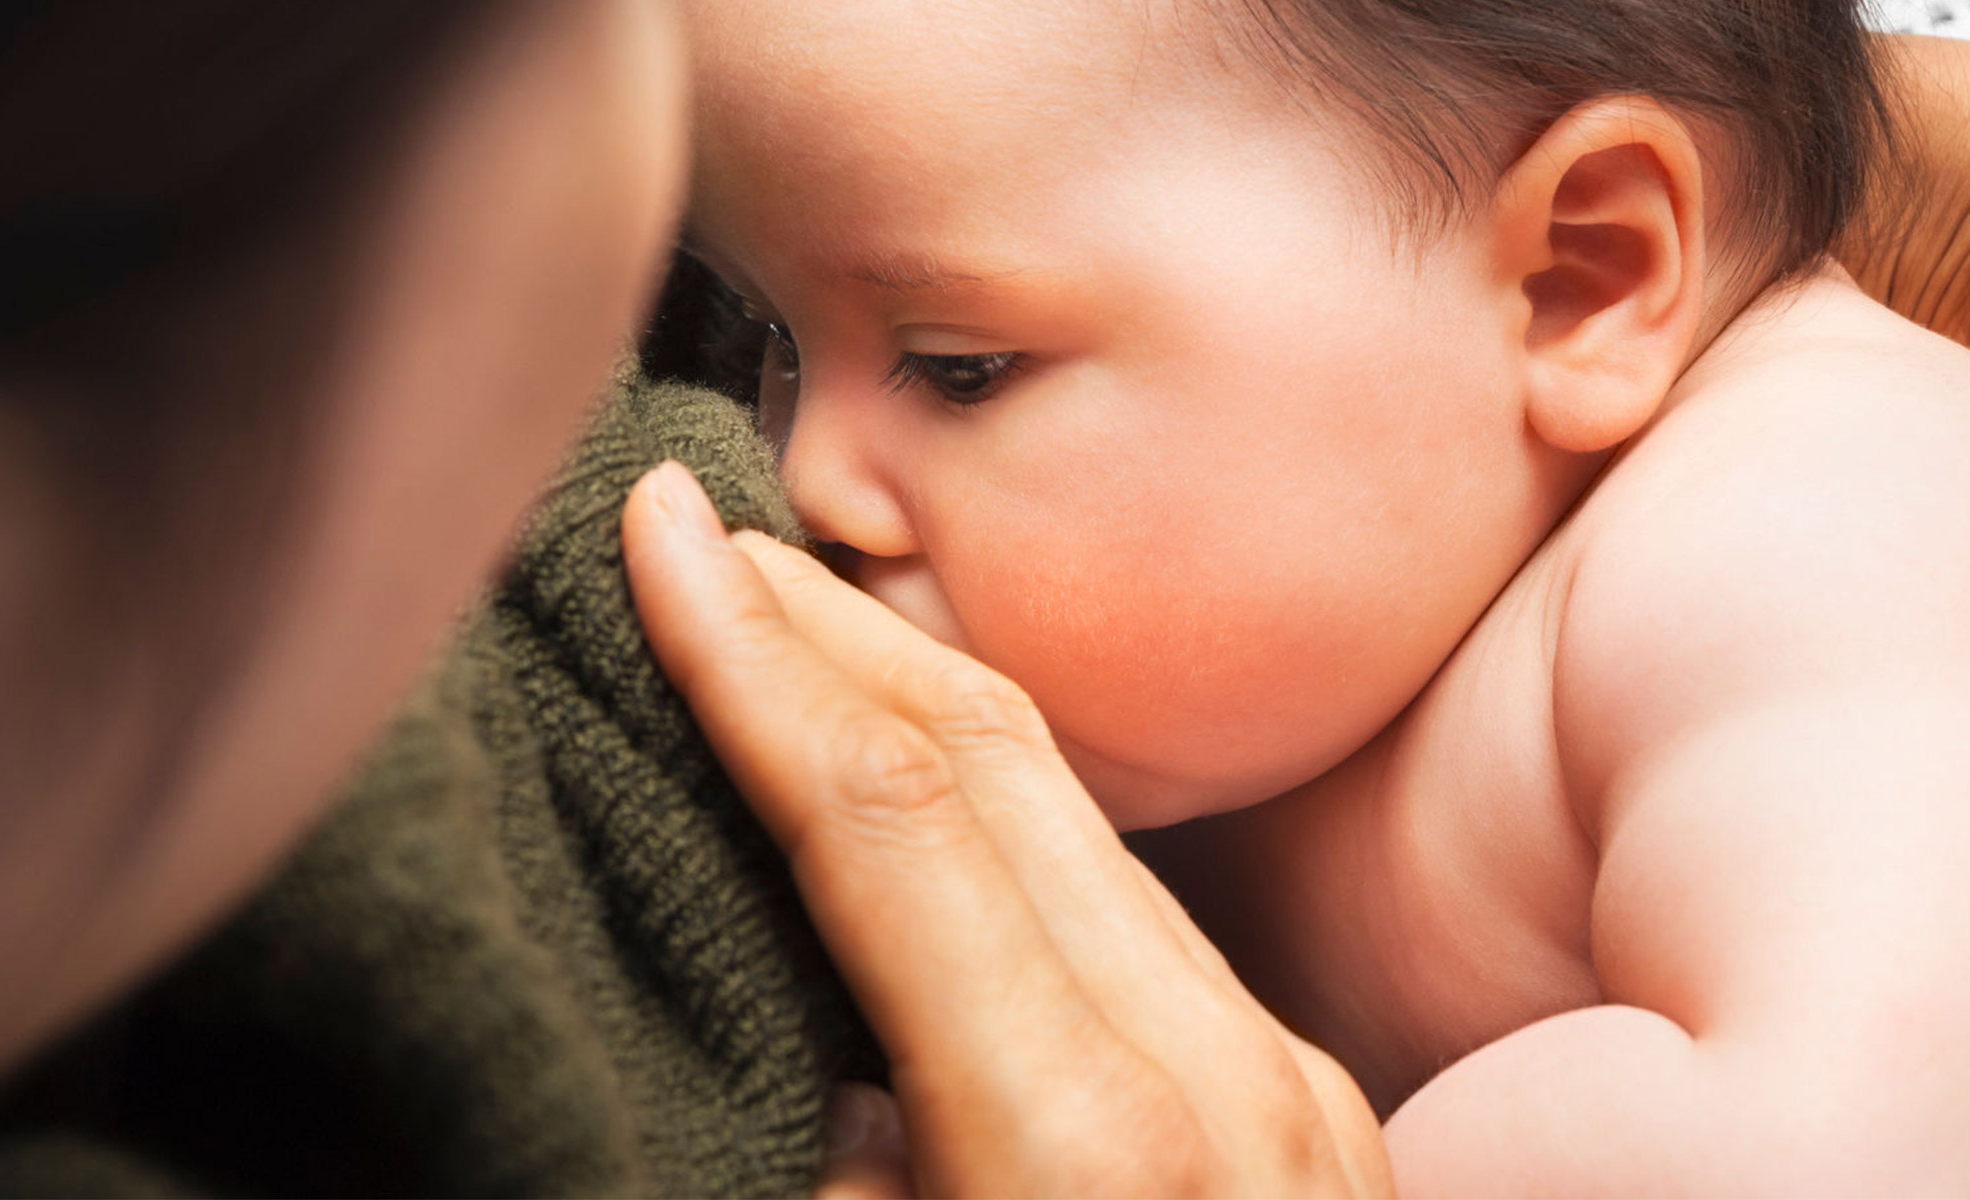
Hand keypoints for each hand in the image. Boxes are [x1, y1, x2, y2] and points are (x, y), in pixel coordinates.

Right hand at [621, 461, 1390, 1197]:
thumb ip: (831, 1179)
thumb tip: (820, 1074)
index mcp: (1084, 1140)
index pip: (892, 815)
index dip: (757, 657)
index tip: (660, 525)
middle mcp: (1214, 1071)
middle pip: (1006, 761)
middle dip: (841, 625)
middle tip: (715, 533)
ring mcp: (1282, 1078)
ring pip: (1084, 822)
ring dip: (931, 704)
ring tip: (805, 635)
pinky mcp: (1309, 1103)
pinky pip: (1145, 912)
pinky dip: (1021, 826)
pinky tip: (949, 809)